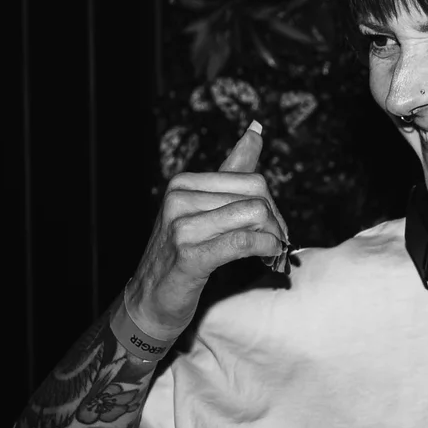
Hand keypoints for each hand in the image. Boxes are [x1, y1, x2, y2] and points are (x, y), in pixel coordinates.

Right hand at [122, 121, 290, 341]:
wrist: (151, 299)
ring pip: (253, 216)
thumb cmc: (182, 253)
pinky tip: (268, 256)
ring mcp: (181, 226)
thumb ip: (232, 169)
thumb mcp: (203, 207)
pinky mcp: (189, 255)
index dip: (272, 205)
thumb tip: (256, 128)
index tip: (274, 228)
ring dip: (273, 237)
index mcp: (183, 183)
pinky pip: (243, 242)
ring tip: (271, 252)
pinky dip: (265, 248)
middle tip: (277, 242)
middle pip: (255, 196)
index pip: (250, 179)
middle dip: (275, 221)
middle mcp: (178, 198)